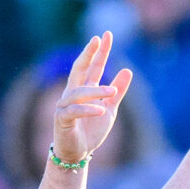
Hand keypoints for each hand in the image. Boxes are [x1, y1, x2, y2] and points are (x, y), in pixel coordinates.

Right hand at [54, 32, 133, 166]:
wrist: (77, 153)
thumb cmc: (91, 130)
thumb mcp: (109, 109)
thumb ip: (117, 91)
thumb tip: (127, 69)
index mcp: (84, 89)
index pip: (93, 67)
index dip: (99, 52)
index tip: (105, 35)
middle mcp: (72, 93)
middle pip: (79, 68)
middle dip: (88, 54)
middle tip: (97, 39)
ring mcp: (65, 105)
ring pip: (79, 92)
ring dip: (96, 91)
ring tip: (111, 91)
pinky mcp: (62, 119)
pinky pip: (74, 111)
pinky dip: (87, 110)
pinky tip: (100, 110)